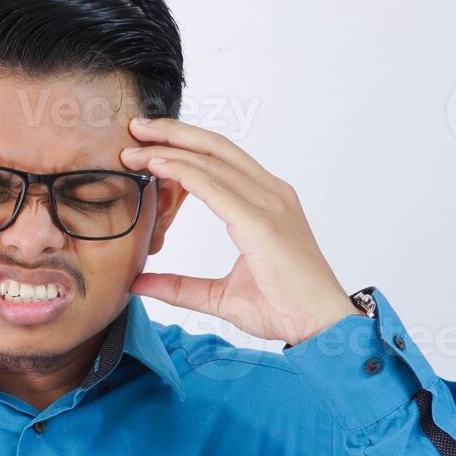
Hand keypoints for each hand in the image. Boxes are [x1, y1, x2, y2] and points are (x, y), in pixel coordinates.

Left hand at [119, 117, 358, 345]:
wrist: (320, 326)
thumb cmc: (284, 309)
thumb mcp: (220, 296)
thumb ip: (180, 287)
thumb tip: (139, 284)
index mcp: (267, 203)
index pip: (221, 161)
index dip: (185, 147)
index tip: (148, 146)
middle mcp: (271, 194)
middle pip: (216, 148)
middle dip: (173, 133)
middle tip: (136, 128)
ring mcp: (269, 204)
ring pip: (212, 160)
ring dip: (170, 149)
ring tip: (134, 147)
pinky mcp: (261, 222)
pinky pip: (214, 186)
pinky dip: (183, 171)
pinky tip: (156, 165)